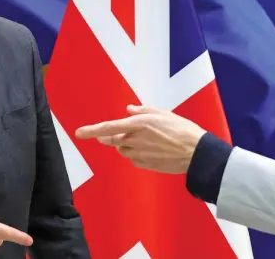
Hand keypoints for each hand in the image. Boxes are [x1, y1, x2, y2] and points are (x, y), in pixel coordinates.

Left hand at [75, 104, 206, 173]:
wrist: (196, 153)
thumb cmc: (182, 130)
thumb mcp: (164, 114)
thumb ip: (143, 111)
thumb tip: (128, 109)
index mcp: (138, 124)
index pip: (108, 127)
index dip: (91, 130)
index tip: (78, 133)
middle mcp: (135, 139)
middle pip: (112, 141)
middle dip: (107, 138)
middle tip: (108, 135)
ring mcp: (139, 154)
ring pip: (123, 150)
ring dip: (125, 145)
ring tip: (143, 141)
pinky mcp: (145, 165)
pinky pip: (134, 159)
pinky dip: (136, 154)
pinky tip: (151, 151)